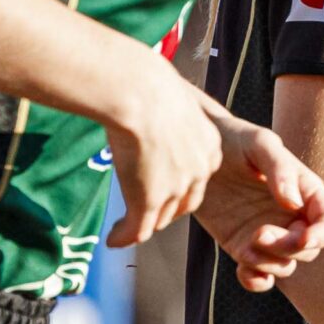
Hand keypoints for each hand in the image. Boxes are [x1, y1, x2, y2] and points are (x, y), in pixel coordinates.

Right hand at [101, 57, 226, 247]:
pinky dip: (125, 237)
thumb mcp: (168, 101)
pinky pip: (139, 229)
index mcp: (210, 145)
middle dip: (163, 208)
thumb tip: (147, 105)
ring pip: (160, 218)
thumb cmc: (149, 85)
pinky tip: (114, 238)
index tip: (158, 182)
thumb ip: (165, 114)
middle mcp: (199, 170)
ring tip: (125, 227)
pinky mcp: (151, 200)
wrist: (140, 93)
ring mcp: (176, 188)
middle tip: (142, 209)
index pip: (196, 178)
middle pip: (182, 202)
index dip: (177, 185)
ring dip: (142, 224)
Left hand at [194, 99, 323, 289]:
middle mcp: (292, 216)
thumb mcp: (258, 143)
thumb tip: (294, 204)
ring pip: (286, 266)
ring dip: (270, 265)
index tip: (303, 238)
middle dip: (287, 248)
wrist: (196, 151)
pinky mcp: (243, 246)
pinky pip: (260, 276)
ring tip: (246, 247)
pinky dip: (255, 281)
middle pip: (308, 249)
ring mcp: (269, 234)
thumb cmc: (233, 139)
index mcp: (306, 191)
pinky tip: (241, 269)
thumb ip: (280, 169)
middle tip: (257, 233)